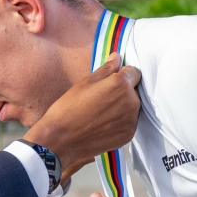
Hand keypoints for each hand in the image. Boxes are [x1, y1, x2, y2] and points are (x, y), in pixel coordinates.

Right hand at [22, 53, 140, 175]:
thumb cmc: (69, 108)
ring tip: (102, 112)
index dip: (123, 74)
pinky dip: (120, 121)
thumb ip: (106, 69)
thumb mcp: (86, 82)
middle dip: (123, 91)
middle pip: (134, 91)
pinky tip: (103, 123)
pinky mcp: (129, 135)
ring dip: (123, 106)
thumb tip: (117, 57)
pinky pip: (129, 122)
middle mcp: (132, 102)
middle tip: (102, 98)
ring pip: (133, 107)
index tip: (110, 81)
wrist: (62, 140)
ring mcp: (131, 120)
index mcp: (121, 84)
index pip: (135, 72)